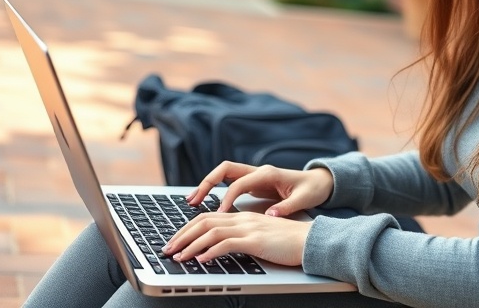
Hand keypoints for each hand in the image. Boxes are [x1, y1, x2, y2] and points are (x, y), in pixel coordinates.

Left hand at [162, 211, 309, 265]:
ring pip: (211, 232)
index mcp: (242, 217)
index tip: (175, 241)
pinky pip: (227, 244)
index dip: (187, 228)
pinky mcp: (255, 241)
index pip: (207, 217)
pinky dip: (210, 252)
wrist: (310, 241)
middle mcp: (242, 219)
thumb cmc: (288, 242)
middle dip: (182, 236)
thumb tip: (221, 248)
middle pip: (203, 221)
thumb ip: (243, 238)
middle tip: (167, 249)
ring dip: (191, 245)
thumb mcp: (261, 236)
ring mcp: (248, 229)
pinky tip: (201, 260)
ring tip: (179, 257)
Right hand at [186, 161, 334, 217]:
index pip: (240, 183)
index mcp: (268, 174)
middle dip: (207, 183)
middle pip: (225, 170)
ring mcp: (254, 174)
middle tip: (193, 201)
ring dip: (207, 185)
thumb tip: (271, 216)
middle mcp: (258, 171)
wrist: (320, 181)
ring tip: (191, 202)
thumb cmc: (312, 190)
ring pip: (223, 174)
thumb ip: (287, 208)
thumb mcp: (304, 199)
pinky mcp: (253, 181)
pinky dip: (215, 189)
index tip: (220, 214)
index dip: (228, 198)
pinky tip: (205, 203)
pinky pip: (228, 182)